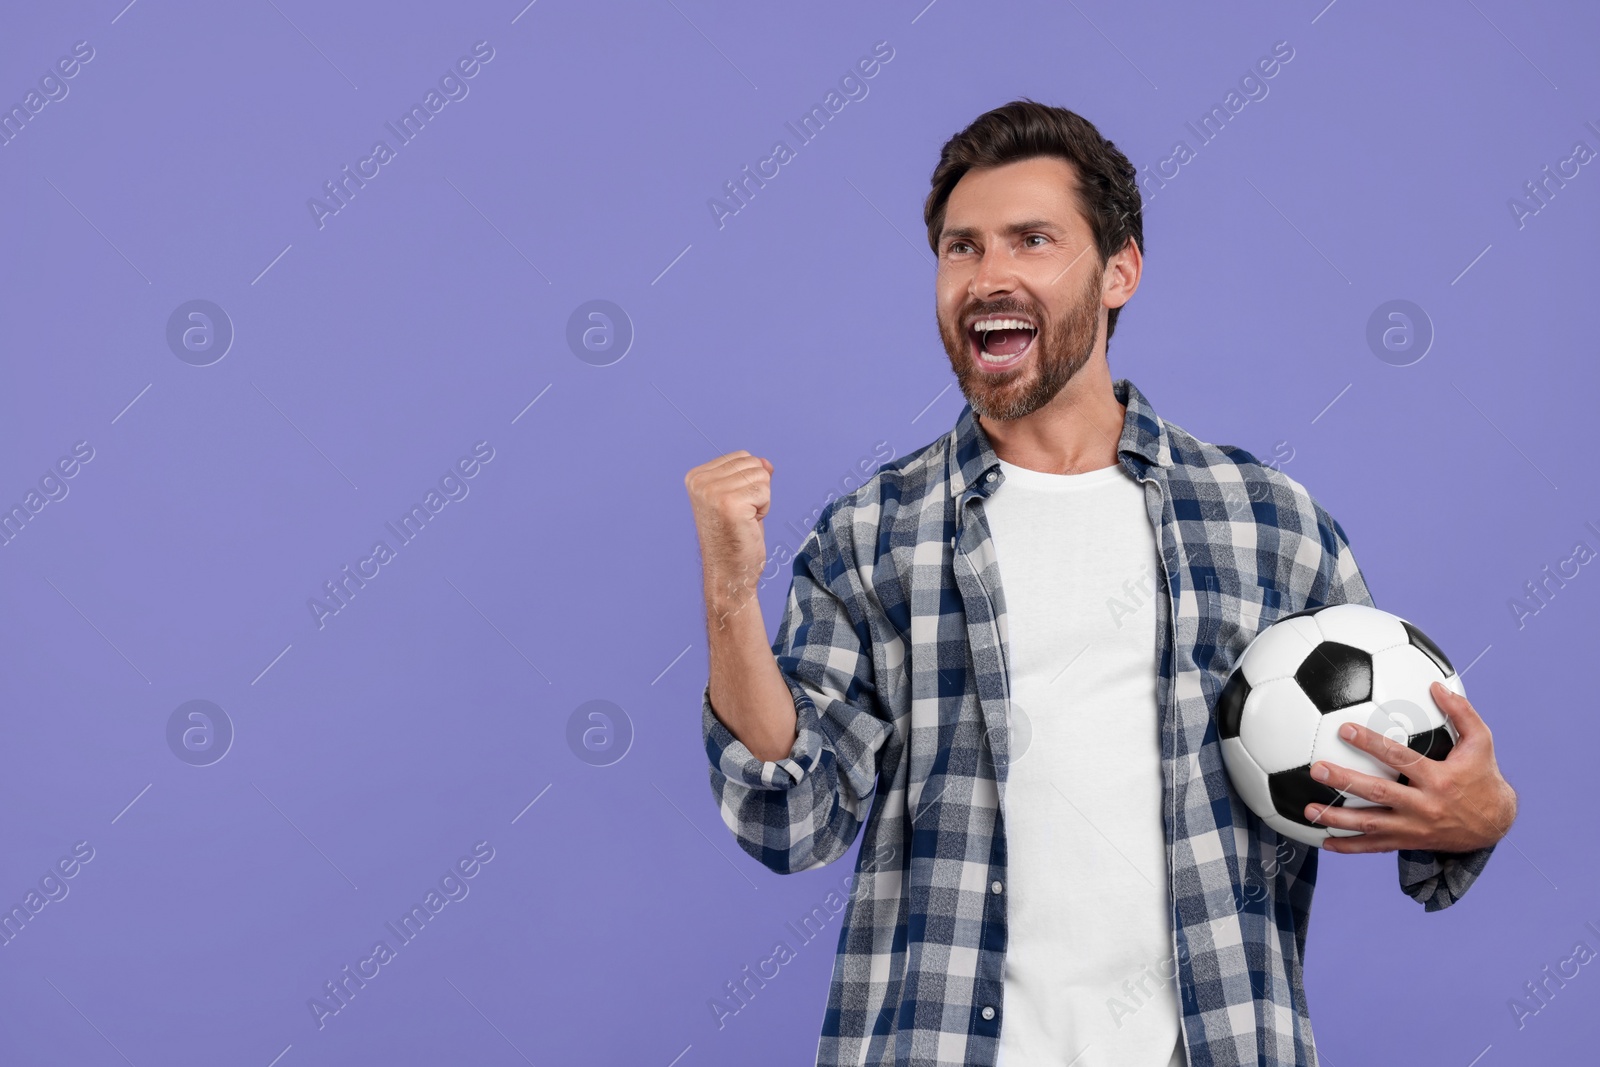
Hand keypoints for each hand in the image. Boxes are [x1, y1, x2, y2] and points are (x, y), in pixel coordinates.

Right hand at [684, 450, 773, 626]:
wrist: (729, 574)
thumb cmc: (736, 538)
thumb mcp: (742, 499)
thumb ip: (750, 476)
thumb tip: (766, 462)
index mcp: (696, 477)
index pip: (742, 456)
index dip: (748, 482)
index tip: (735, 507)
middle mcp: (700, 482)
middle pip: (753, 463)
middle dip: (757, 490)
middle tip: (741, 516)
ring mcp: (712, 492)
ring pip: (761, 476)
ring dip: (761, 500)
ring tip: (744, 520)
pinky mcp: (729, 504)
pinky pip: (765, 491)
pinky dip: (764, 509)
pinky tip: (748, 525)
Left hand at [1305, 680, 1517, 853]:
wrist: (1496, 824)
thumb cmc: (1483, 776)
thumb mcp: (1482, 742)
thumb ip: (1461, 712)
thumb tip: (1436, 684)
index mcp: (1439, 779)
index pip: (1399, 758)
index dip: (1371, 743)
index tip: (1344, 730)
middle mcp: (1424, 806)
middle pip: (1378, 793)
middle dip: (1345, 781)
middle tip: (1317, 769)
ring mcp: (1415, 828)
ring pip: (1371, 825)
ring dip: (1337, 819)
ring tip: (1308, 810)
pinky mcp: (1409, 842)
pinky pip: (1375, 847)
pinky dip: (1349, 847)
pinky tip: (1324, 843)